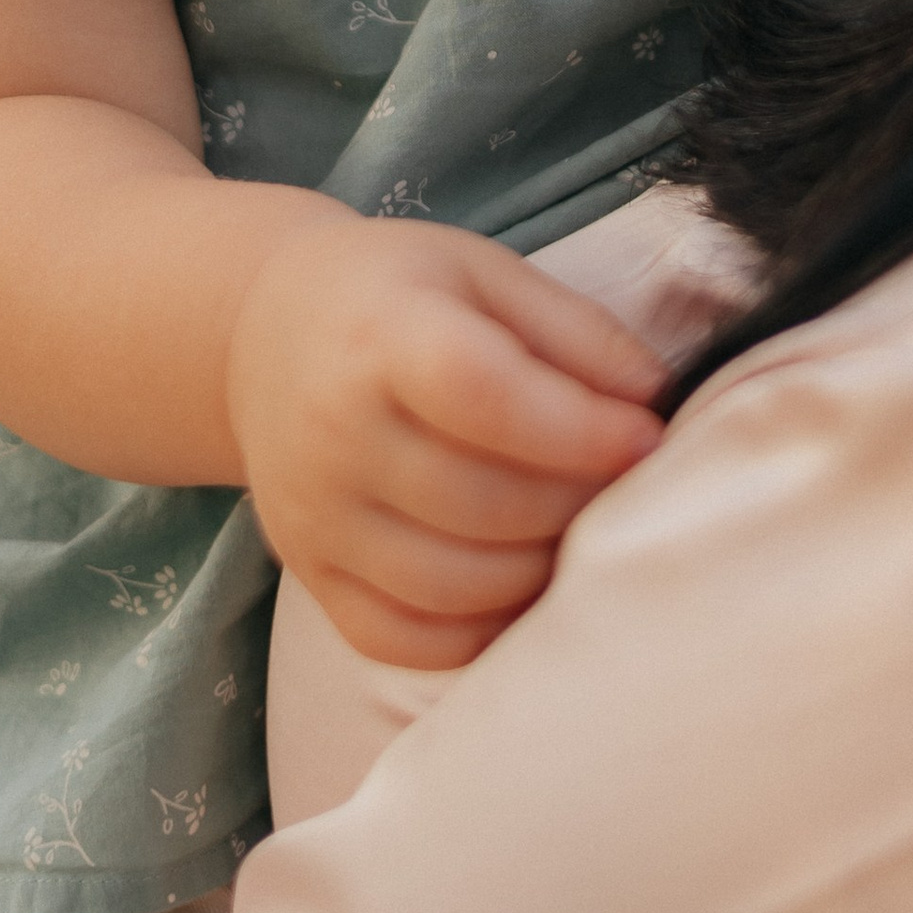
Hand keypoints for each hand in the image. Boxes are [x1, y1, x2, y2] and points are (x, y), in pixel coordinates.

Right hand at [227, 215, 665, 668]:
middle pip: (481, 503)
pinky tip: (519, 583)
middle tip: (623, 483)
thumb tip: (652, 403)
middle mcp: (334, 433)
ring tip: (576, 527)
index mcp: (382, 335)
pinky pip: (405, 639)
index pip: (483, 397)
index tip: (645, 437)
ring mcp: (315, 516)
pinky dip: (480, 630)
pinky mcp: (308, 574)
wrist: (260, 334)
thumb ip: (576, 332)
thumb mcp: (484, 273)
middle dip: (578, 502)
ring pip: (453, 585)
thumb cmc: (396, 295)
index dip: (579, 430)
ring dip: (542, 570)